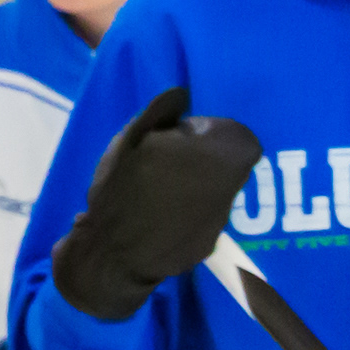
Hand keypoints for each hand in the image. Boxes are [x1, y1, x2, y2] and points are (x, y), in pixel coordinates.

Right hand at [52, 87, 262, 320]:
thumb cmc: (120, 191)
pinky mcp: (209, 244)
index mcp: (217, 156)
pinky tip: (158, 217)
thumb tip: (182, 95)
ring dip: (195, 184)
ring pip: (217, 189)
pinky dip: (187, 213)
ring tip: (157, 191)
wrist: (113, 254)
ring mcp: (221, 219)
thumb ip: (161, 112)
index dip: (209, 132)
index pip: (237, 134)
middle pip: (228, 162)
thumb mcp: (130, 139)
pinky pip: (203, 217)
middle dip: (203, 158)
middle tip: (164, 163)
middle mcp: (230, 187)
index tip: (179, 138)